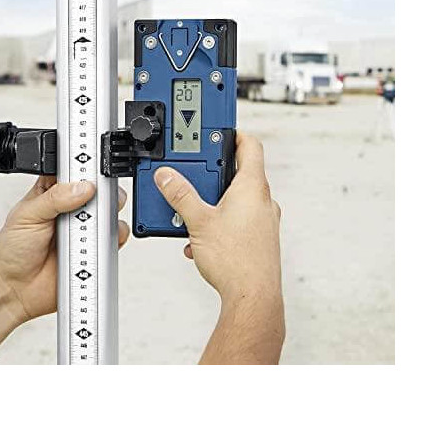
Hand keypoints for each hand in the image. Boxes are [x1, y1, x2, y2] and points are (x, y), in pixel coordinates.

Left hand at [0, 177, 128, 322]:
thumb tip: (83, 187)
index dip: (85, 166)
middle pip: (99, 189)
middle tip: (96, 198)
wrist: (15, 291)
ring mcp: (84, 229)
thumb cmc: (11, 250)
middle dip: (103, 190)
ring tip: (91, 224)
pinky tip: (98, 241)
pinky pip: (114, 238)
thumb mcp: (27, 216)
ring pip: (110, 212)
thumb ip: (54, 198)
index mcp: (52, 192)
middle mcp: (71, 208)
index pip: (74, 170)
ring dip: (108, 214)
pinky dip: (114, 237)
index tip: (91, 171)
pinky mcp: (94, 249)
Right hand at [153, 133, 283, 352]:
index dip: (233, 134)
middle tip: (192, 178)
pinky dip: (218, 224)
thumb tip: (168, 178)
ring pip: (235, 201)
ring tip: (192, 217)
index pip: (250, 146)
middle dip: (211, 177)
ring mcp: (264, 221)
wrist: (252, 298)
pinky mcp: (260, 240)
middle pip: (238, 173)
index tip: (218, 132)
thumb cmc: (236, 262)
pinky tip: (200, 240)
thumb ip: (180, 195)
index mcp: (252, 187)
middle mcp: (263, 201)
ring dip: (212, 205)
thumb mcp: (198, 221)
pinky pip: (237, 222)